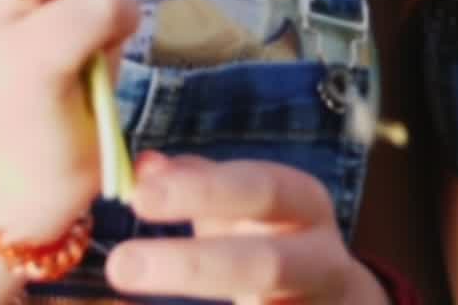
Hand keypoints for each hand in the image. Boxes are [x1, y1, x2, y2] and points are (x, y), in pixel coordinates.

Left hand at [105, 154, 389, 304]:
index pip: (258, 189)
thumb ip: (199, 182)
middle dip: (192, 268)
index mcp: (305, 205)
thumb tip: (143, 166)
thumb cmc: (273, 236)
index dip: (201, 192)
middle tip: (120, 266)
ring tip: (131, 289)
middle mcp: (322, 261)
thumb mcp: (247, 203)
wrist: (337, 299)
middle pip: (265, 265)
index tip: (139, 197)